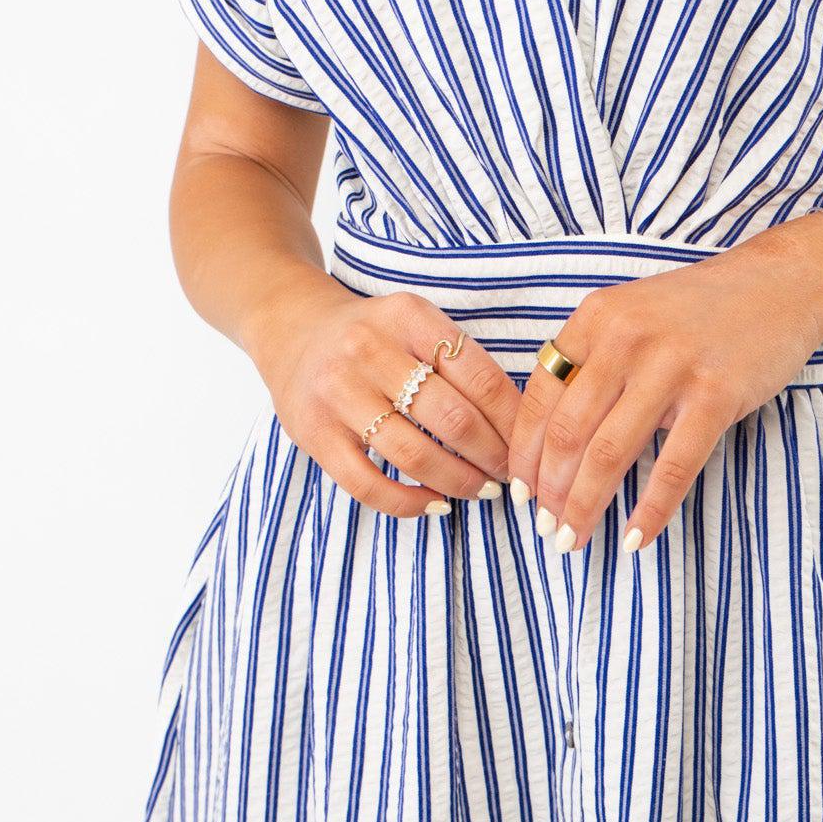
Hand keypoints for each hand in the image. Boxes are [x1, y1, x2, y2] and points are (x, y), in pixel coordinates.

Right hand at [247, 270, 521, 517]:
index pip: (480, 377)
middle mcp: (369, 350)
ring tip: (481, 490)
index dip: (513, 420)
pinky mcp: (313, 432)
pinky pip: (366, 484)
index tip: (530, 445)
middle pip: (452, 419)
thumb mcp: (416, 324)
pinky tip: (435, 504)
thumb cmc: (373, 336)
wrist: (292, 329)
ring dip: (458, 482)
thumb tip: (521, 424)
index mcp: (408, 317)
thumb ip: (460, 361)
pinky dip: (408, 503)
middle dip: (493, 456)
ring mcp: (337, 393)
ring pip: (413, 455)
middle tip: (511, 475)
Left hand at [506, 213, 822, 551]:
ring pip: (611, 454)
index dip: (524, 453)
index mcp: (595, 317)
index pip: (540, 398)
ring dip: (586, 507)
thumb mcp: (632, 315)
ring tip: (575, 541)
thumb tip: (554, 441)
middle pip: (568, 432)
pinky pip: (673, 467)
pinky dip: (650, 510)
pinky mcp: (716, 394)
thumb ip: (593, 362)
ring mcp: (672, 366)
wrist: (782, 282)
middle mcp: (625, 338)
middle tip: (546, 529)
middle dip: (550, 492)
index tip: (521, 492)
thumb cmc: (701, 308)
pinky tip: (636, 538)